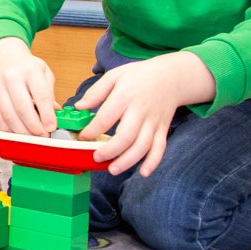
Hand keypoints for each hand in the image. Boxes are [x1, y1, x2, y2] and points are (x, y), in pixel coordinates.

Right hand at [0, 37, 57, 136]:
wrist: (3, 58)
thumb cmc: (26, 67)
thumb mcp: (44, 73)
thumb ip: (50, 93)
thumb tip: (54, 115)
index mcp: (30, 69)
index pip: (41, 95)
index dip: (47, 114)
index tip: (51, 127)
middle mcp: (11, 76)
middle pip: (23, 108)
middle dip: (34, 126)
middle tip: (42, 135)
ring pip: (9, 115)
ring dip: (22, 130)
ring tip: (31, 135)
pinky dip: (8, 128)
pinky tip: (17, 130)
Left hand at [75, 51, 214, 176]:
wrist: (171, 76)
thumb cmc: (140, 76)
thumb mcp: (115, 75)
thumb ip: (96, 92)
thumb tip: (79, 106)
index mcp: (125, 96)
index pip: (106, 117)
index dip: (92, 131)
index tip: (83, 137)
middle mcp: (140, 111)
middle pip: (126, 136)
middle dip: (109, 151)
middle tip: (96, 157)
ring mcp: (153, 122)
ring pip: (142, 146)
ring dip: (128, 161)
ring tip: (112, 169)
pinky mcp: (162, 129)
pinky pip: (160, 148)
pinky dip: (153, 162)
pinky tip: (143, 173)